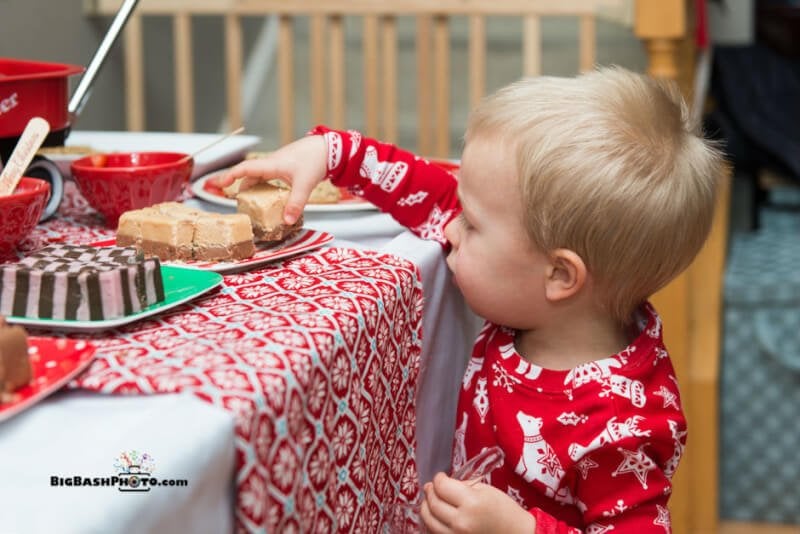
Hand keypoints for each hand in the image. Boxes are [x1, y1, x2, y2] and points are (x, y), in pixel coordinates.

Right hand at [214, 135, 327, 223]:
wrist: (327, 148)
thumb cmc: (315, 160)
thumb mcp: (305, 184)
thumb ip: (296, 203)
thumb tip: (287, 221)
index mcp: (272, 165)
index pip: (245, 168)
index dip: (230, 175)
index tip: (219, 184)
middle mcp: (271, 163)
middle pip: (247, 174)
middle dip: (234, 183)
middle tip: (225, 196)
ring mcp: (277, 165)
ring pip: (257, 176)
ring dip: (249, 186)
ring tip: (245, 201)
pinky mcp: (284, 167)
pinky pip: (266, 177)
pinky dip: (261, 186)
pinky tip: (265, 196)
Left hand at [420, 473, 535, 533]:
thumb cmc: (505, 512)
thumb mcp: (486, 490)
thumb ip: (463, 485)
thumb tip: (445, 485)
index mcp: (472, 503)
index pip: (442, 487)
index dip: (439, 479)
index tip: (440, 477)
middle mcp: (462, 522)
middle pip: (433, 504)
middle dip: (430, 492)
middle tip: (432, 487)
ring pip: (429, 521)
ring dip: (426, 508)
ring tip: (430, 500)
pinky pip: (435, 532)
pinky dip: (432, 523)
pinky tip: (436, 516)